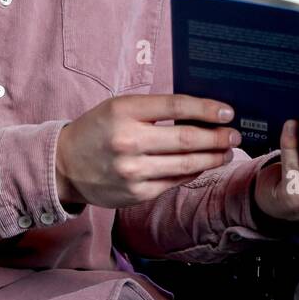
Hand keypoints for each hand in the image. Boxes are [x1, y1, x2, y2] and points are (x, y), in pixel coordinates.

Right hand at [55, 94, 238, 208]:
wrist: (64, 165)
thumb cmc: (98, 130)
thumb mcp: (119, 108)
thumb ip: (155, 109)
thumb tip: (200, 113)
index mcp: (124, 112)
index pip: (176, 106)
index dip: (207, 108)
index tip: (227, 111)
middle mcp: (128, 141)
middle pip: (187, 138)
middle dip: (218, 137)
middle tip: (234, 134)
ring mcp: (132, 171)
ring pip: (186, 164)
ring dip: (213, 157)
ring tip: (226, 151)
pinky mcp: (136, 193)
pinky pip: (175, 181)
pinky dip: (193, 171)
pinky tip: (204, 164)